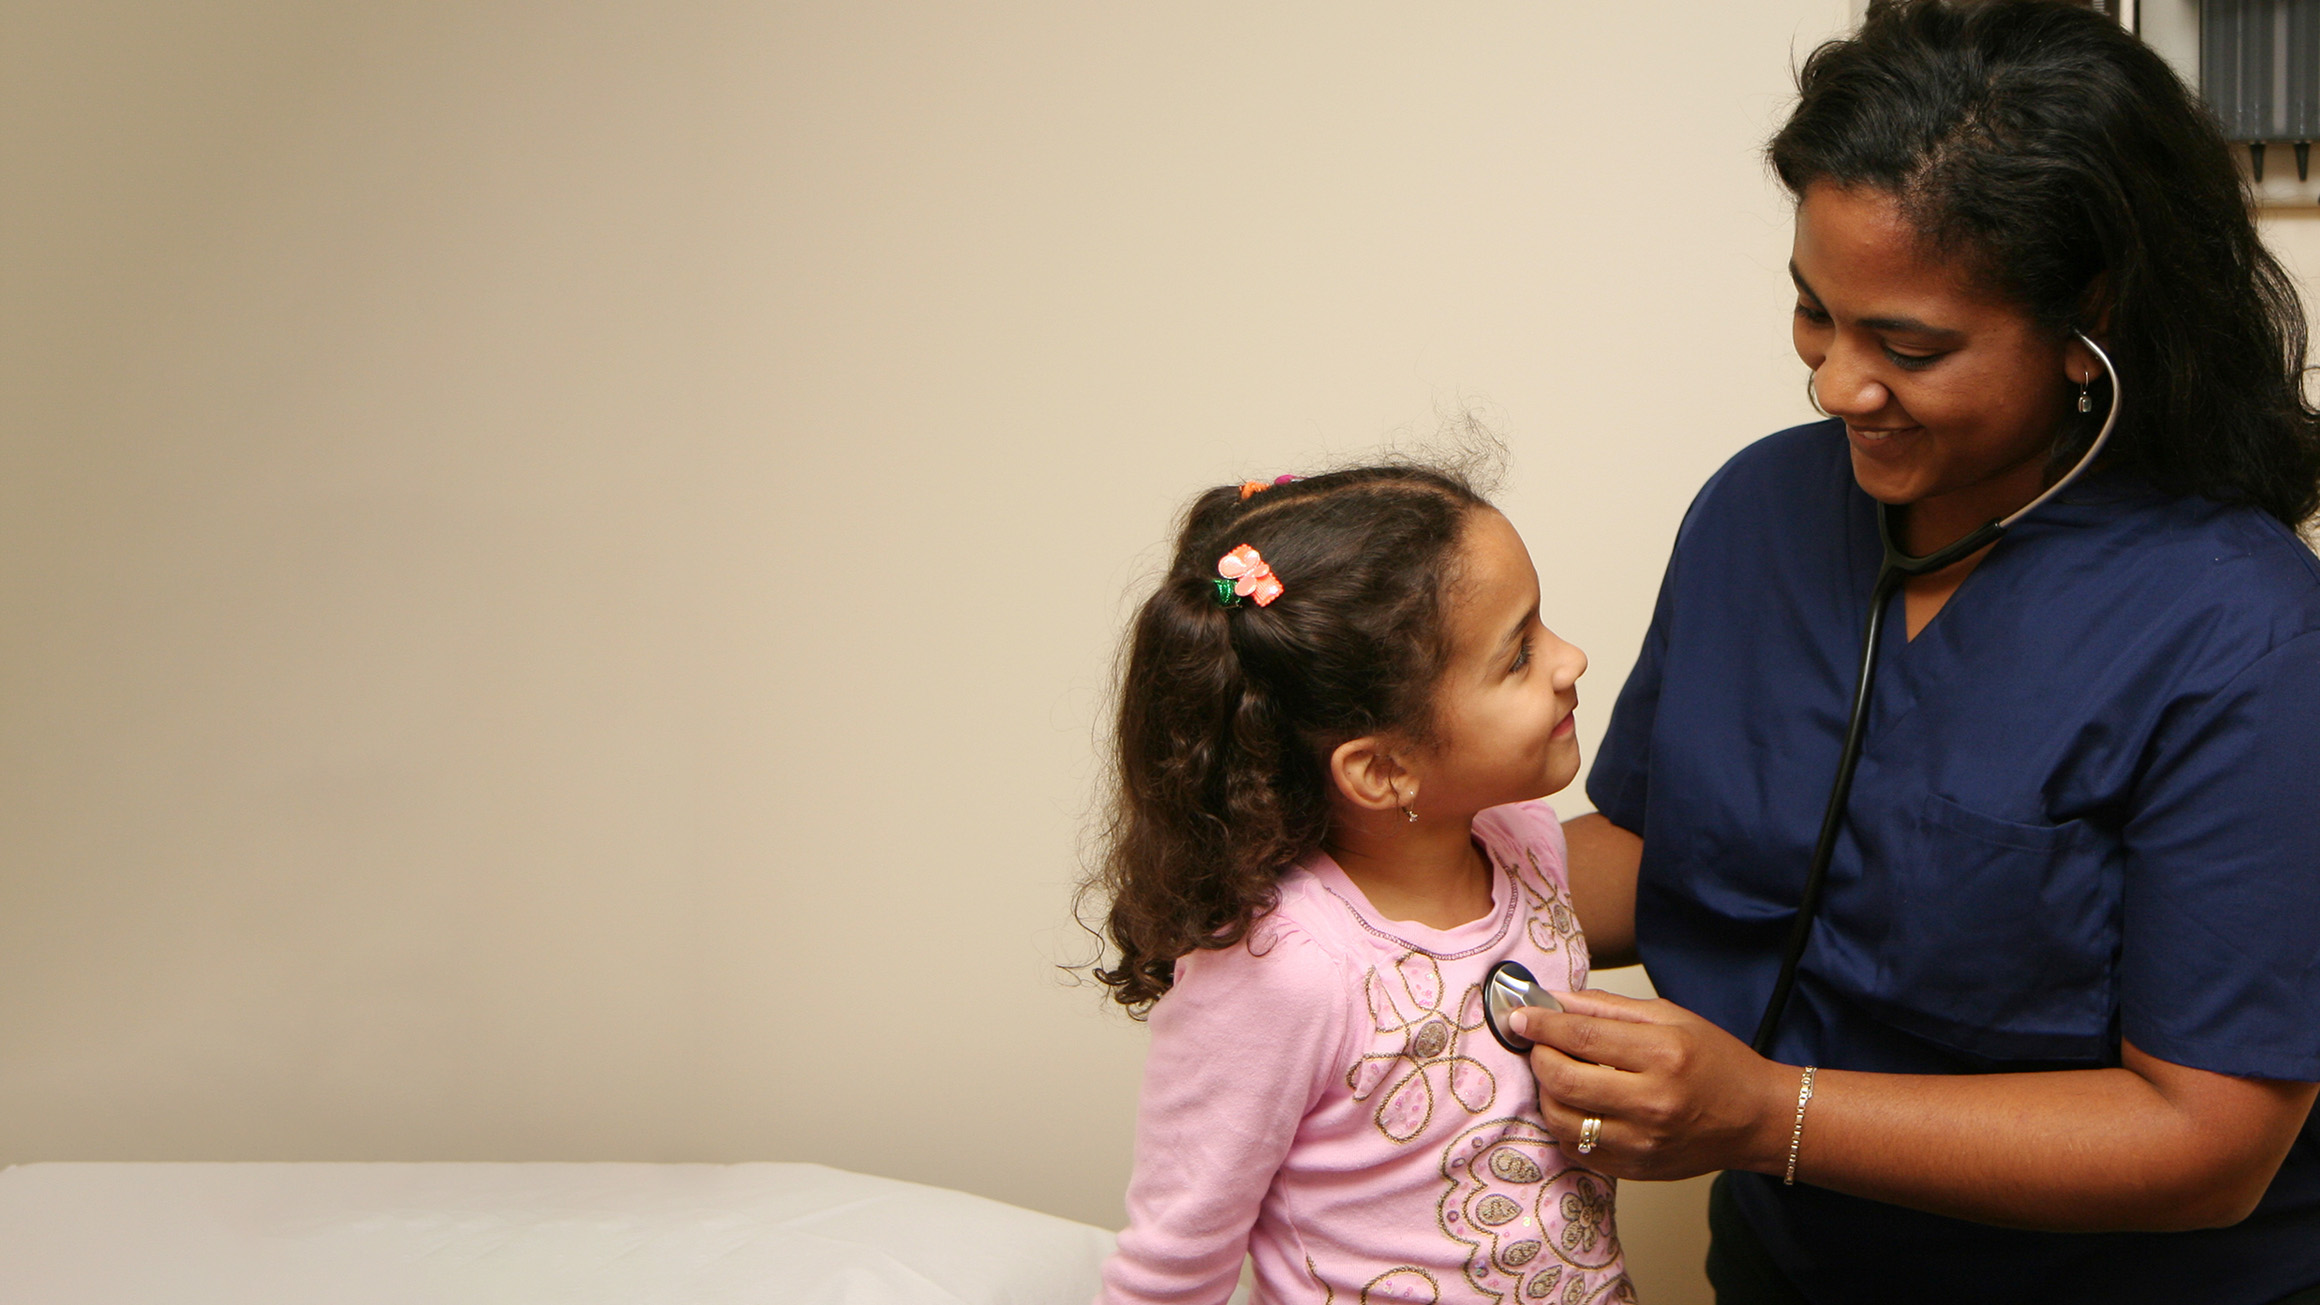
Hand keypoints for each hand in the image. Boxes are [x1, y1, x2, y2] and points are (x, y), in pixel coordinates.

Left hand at [1511, 989, 1794, 1180]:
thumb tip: (1554, 1000)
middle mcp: (1652, 1103)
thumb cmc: (1717, 1062)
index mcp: (1663, 1055)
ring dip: (1546, 1093)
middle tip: (1539, 1045)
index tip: (1521, 1017)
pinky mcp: (1635, 1168)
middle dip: (1539, 1058)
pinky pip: (1576, 1149)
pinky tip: (1575, 1105)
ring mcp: (1643, 1142)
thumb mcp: (1670, 1017)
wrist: (1756, 1118)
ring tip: (1558, 1074)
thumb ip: (1607, 1008)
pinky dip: (1563, 1124)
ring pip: (1562, 1119)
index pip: (1581, 1037)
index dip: (1542, 1025)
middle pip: (1564, 1081)